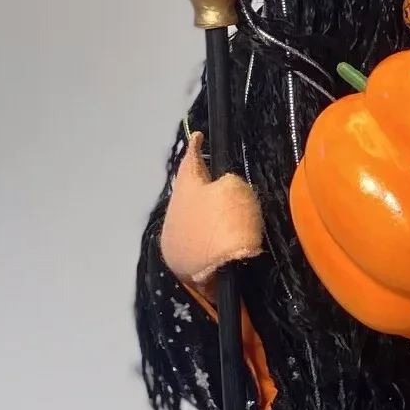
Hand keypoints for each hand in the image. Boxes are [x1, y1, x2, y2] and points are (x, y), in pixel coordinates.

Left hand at [160, 132, 262, 289]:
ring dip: (203, 208)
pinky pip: (196, 235)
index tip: (197, 135)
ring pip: (190, 213)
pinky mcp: (183, 259)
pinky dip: (206, 229)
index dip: (195, 146)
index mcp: (186, 187)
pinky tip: (219, 233)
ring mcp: (176, 237)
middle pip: (187, 188)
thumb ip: (229, 183)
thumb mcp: (234, 191)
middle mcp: (175, 210)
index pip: (190, 159)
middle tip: (212, 172)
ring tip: (220, 205)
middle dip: (198, 180)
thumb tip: (222, 189)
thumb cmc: (224, 225)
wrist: (212, 274)